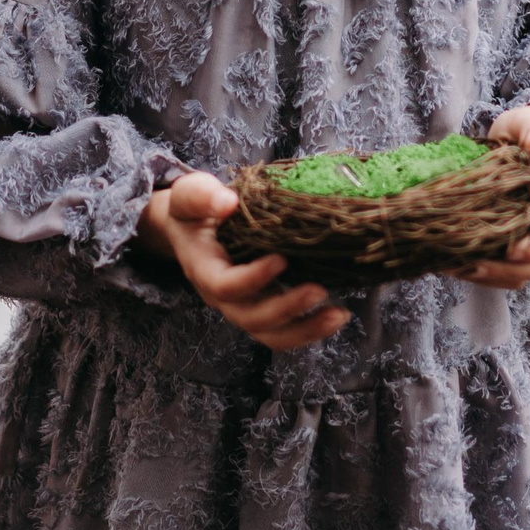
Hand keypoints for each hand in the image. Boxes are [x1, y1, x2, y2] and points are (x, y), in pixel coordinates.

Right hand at [133, 171, 351, 350]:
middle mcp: (222, 297)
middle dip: (287, 309)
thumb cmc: (194, 211)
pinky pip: (282, 331)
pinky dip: (309, 328)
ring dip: (305, 329)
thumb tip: (228, 202)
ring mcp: (242, 307)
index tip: (281, 260)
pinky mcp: (261, 308)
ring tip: (338, 315)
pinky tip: (337, 315)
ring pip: (270, 333)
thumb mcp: (190, 195)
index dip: (253, 278)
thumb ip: (202, 196)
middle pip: (251, 318)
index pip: (224, 285)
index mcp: (203, 269)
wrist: (192, 230)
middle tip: (319, 290)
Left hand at [451, 105, 529, 288]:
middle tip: (471, 265)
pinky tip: (457, 264)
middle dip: (509, 269)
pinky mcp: (521, 245)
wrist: (525, 143)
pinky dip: (485, 274)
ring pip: (525, 273)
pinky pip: (509, 272)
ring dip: (492, 276)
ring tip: (456, 267)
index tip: (511, 249)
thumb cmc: (527, 132)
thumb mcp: (529, 120)